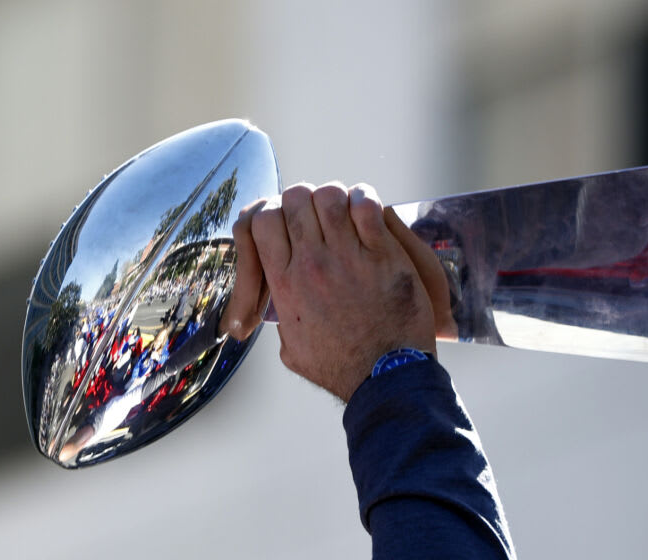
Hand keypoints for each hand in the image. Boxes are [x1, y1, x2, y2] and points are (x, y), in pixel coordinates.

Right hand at [221, 182, 453, 400]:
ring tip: (345, 212)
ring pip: (329, 195)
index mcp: (285, 282)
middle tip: (318, 215)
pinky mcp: (382, 254)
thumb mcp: (293, 348)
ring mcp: (347, 256)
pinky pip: (367, 206)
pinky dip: (365, 200)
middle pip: (294, 199)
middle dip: (305, 200)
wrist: (386, 377)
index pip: (261, 219)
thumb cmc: (343, 367)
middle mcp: (311, 263)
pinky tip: (368, 212)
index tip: (288, 223)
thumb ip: (284, 319)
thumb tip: (282, 308)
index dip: (273, 212)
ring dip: (336, 199)